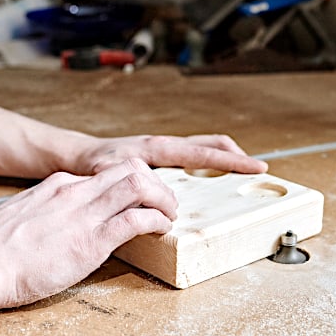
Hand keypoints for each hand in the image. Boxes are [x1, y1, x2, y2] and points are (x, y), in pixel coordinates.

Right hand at [0, 158, 177, 307]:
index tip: (142, 198)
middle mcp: (74, 191)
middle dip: (157, 184)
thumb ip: (48, 215)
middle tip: (166, 204)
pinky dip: (157, 222)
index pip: (108, 171)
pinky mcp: (91, 240)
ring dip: (164, 199)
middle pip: (131, 168)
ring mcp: (83, 214)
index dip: (134, 182)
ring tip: (169, 216)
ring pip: (139, 185)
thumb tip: (61, 226)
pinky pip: (137, 220)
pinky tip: (161, 231)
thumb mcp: (23, 218)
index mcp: (58, 185)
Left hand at [69, 134, 268, 175]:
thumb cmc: (90, 164)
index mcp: (158, 149)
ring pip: (203, 151)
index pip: (203, 154)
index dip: (232, 162)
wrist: (78, 156)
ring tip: (241, 175)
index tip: (256, 166)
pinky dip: (208, 166)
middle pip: (211, 145)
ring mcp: (164, 152)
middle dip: (236, 156)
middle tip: (257, 169)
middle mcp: (165, 147)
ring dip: (223, 160)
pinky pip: (191, 160)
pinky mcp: (160, 159)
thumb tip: (137, 190)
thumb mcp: (103, 172)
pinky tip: (210, 182)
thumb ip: (119, 179)